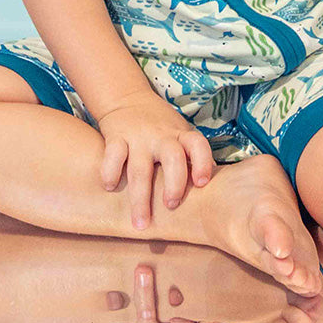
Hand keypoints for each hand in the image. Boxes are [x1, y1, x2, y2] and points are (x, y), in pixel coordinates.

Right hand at [96, 90, 215, 229]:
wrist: (128, 98)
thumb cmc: (161, 126)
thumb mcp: (180, 133)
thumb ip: (191, 157)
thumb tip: (212, 191)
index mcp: (181, 135)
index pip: (198, 145)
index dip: (202, 163)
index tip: (202, 183)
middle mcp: (162, 136)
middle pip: (173, 159)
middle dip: (174, 185)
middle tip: (171, 206)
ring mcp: (138, 136)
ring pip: (140, 169)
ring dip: (140, 199)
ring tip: (140, 224)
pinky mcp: (116, 136)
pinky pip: (113, 157)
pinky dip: (110, 173)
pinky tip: (110, 188)